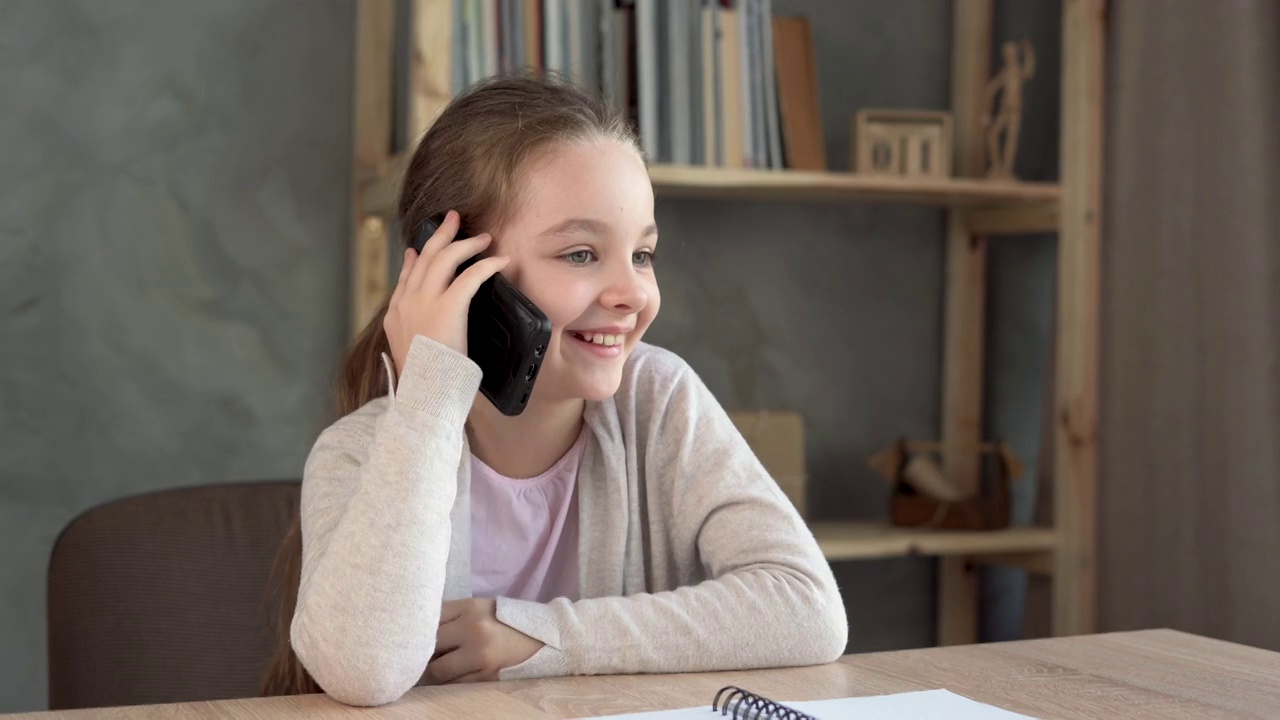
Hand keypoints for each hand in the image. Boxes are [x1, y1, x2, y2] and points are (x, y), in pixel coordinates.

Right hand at [383, 210, 509, 377]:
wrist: (424, 394)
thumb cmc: (424, 381)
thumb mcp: (408, 353)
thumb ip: (412, 334)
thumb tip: (421, 324)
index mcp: (396, 315)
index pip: (405, 278)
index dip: (414, 259)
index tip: (417, 249)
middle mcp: (407, 303)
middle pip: (424, 258)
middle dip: (440, 235)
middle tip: (454, 218)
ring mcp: (424, 303)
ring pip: (444, 259)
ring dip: (465, 244)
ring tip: (483, 238)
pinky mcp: (447, 307)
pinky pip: (469, 276)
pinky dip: (486, 266)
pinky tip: (500, 261)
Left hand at [426, 598, 543, 683]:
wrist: (544, 638)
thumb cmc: (506, 622)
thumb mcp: (481, 608)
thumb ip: (453, 616)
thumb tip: (420, 633)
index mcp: (470, 607)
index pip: (430, 617)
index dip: (421, 628)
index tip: (420, 634)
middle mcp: (473, 628)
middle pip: (431, 643)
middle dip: (426, 651)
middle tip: (429, 653)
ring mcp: (479, 654)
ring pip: (438, 669)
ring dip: (437, 670)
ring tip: (444, 666)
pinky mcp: (486, 675)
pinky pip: (455, 683)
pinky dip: (452, 680)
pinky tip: (459, 673)